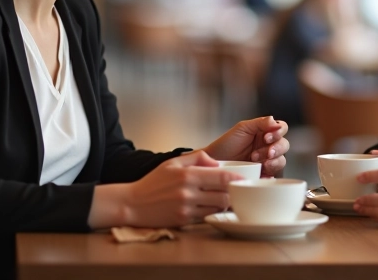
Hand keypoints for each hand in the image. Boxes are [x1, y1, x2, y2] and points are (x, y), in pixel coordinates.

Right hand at [117, 150, 239, 227]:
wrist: (132, 204)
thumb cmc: (153, 182)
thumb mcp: (172, 163)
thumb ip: (197, 157)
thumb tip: (217, 163)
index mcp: (187, 174)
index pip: (222, 177)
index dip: (237, 179)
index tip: (245, 180)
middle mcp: (188, 192)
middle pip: (224, 195)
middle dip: (233, 193)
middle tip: (237, 190)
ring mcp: (186, 208)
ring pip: (218, 208)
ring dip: (224, 204)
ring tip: (223, 198)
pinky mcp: (183, 220)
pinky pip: (206, 216)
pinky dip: (212, 212)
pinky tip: (210, 207)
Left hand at [202, 116, 288, 176]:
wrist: (214, 163)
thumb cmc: (226, 144)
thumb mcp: (242, 128)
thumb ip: (260, 123)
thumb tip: (275, 121)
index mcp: (265, 132)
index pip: (281, 129)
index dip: (278, 132)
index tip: (266, 137)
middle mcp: (268, 146)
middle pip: (284, 145)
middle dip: (276, 149)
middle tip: (264, 154)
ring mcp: (267, 160)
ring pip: (282, 160)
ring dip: (273, 161)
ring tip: (258, 163)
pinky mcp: (264, 174)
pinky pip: (275, 174)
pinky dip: (271, 173)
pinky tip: (263, 173)